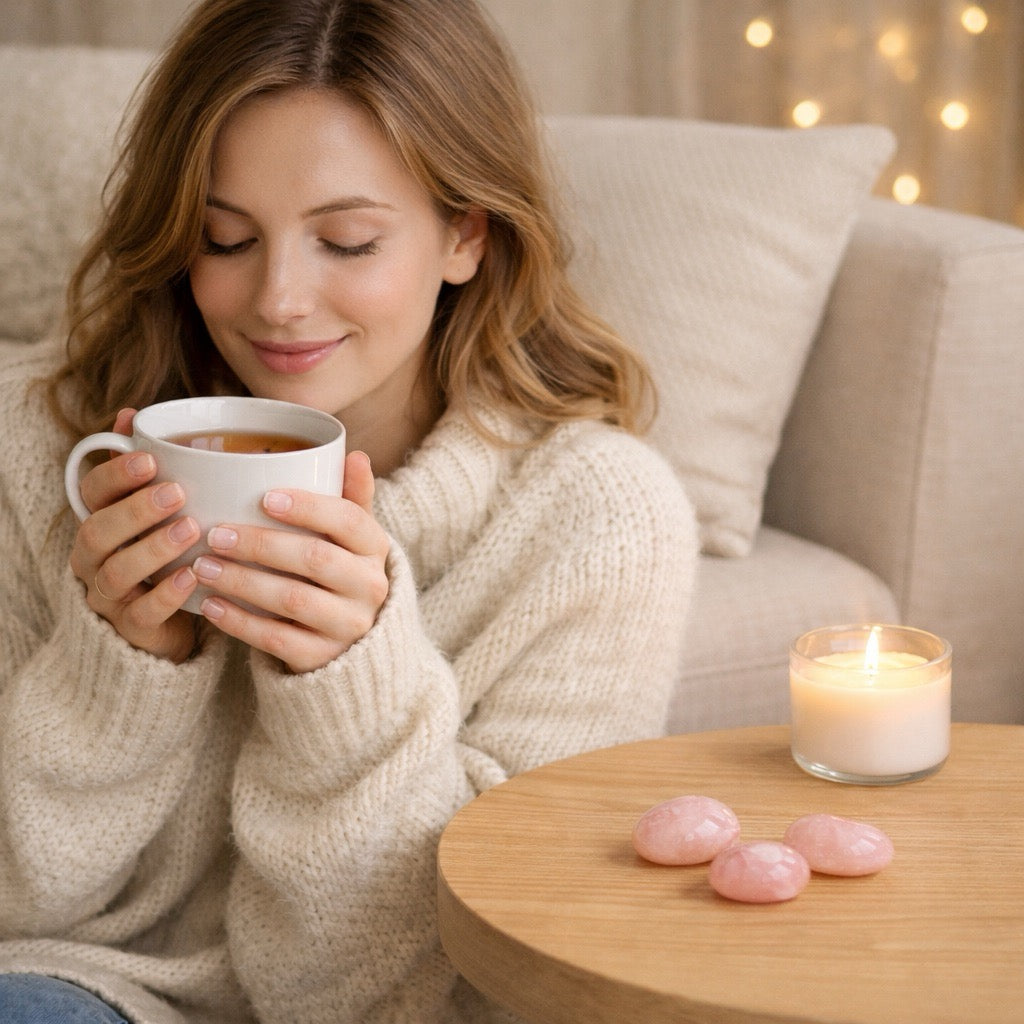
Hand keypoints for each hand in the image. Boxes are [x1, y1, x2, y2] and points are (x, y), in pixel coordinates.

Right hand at [68, 409, 201, 661]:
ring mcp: (109, 595)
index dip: (115, 474)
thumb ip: (147, 466)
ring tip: (191, 529)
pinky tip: (192, 575)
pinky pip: (142, 613)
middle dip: (135, 510)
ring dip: (154, 548)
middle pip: (96, 531)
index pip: (91, 492)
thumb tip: (131, 414)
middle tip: (177, 492)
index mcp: (100, 520)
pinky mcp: (132, 628)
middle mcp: (93, 557)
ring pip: (115, 572)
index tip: (150, 460)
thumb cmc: (166, 552)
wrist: (171, 621)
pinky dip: (167, 593)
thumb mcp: (159, 508)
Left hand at [192, 451, 389, 673]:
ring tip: (204, 565)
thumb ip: (351, 498)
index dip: (308, 507)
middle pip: (315, 559)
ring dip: (243, 581)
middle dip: (261, 544)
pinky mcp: (323, 658)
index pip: (348, 520)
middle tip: (215, 533)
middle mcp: (369, 587)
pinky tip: (210, 605)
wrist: (352, 643)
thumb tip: (354, 454)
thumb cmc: (340, 573)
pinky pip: (278, 640)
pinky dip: (240, 622)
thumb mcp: (352, 538)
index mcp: (375, 548)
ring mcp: (348, 626)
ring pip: (293, 600)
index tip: (265, 497)